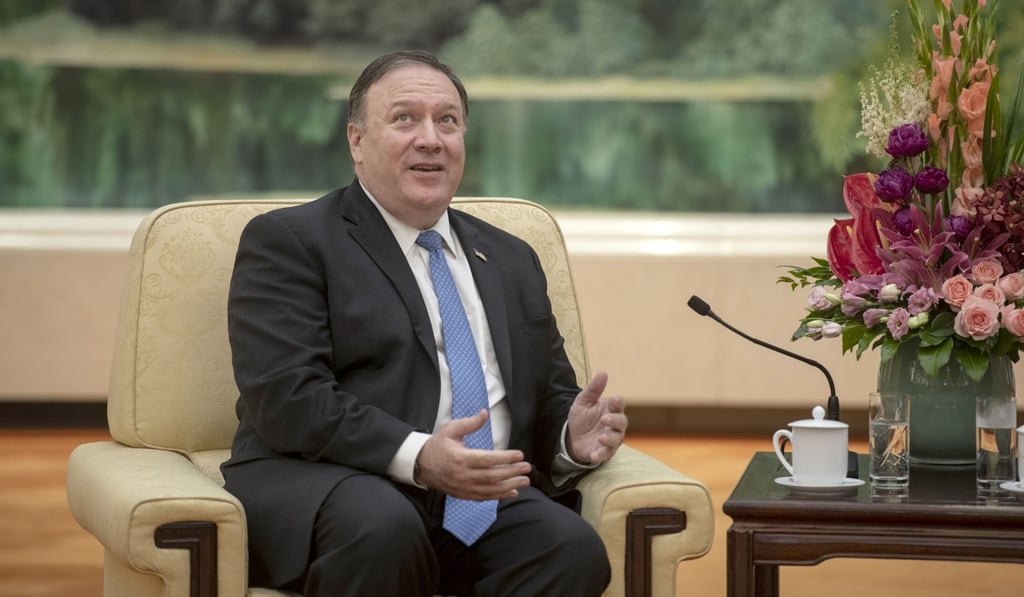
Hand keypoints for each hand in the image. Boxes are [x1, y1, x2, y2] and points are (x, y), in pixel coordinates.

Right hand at [416, 409, 531, 500]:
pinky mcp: (463, 494)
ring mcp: (463, 487)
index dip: (505, 458)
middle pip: (492, 476)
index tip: (519, 455)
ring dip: (510, 486)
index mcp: (460, 458)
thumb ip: (469, 423)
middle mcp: (463, 475)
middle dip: (512, 472)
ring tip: (525, 480)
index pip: (488, 459)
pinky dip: (499, 496)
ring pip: (490, 489)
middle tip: (527, 468)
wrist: (421, 465)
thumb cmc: (437, 446)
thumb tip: (484, 414)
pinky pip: (484, 497)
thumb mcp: (450, 429)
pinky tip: (512, 492)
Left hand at [566, 372, 627, 464]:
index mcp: (611, 409)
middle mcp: (615, 425)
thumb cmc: (582, 417)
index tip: (613, 399)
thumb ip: (593, 389)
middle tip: (605, 419)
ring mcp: (611, 439)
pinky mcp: (604, 452)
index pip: (619, 404)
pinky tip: (594, 454)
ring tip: (601, 437)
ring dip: (610, 438)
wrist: (572, 437)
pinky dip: (601, 455)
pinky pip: (606, 454)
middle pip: (622, 422)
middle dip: (615, 420)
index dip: (618, 402)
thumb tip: (603, 372)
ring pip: (617, 439)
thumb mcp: (583, 401)